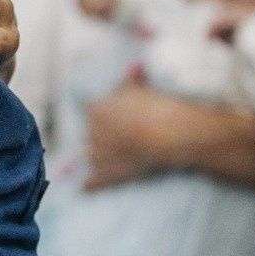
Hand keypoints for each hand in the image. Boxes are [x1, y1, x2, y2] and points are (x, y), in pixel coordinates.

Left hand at [84, 74, 166, 188]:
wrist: (170, 135)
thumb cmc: (156, 107)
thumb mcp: (140, 88)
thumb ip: (131, 80)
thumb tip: (133, 67)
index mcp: (96, 109)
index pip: (94, 111)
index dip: (108, 114)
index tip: (121, 117)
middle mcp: (91, 131)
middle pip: (92, 132)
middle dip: (105, 133)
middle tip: (128, 135)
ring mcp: (97, 155)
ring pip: (91, 154)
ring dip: (100, 156)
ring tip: (122, 155)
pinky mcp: (106, 175)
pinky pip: (91, 182)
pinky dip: (89, 185)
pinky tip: (84, 188)